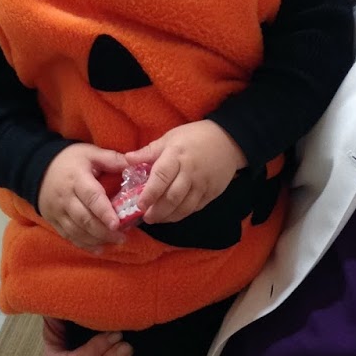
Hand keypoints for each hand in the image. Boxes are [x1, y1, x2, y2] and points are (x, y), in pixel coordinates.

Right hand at [37, 145, 127, 251]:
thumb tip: (135, 164)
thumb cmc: (70, 160)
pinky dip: (84, 245)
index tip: (117, 224)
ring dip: (96, 239)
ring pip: (77, 231)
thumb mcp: (90, 153)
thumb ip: (112, 159)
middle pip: (85, 219)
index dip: (104, 212)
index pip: (91, 197)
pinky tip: (99, 249)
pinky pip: (69, 236)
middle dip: (104, 231)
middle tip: (122, 237)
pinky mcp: (54, 220)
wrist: (37, 168)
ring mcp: (58, 211)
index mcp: (77, 179)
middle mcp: (66, 198)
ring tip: (115, 242)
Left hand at [124, 121, 246, 224]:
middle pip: (172, 197)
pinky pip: (196, 207)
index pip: (161, 177)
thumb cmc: (195, 137)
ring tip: (157, 219)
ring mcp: (203, 184)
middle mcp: (190, 172)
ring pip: (184, 207)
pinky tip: (172, 215)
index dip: (149, 193)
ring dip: (169, 216)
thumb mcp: (170, 138)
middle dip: (157, 211)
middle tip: (146, 217)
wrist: (228, 140)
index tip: (139, 204)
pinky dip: (182, 214)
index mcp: (177, 155)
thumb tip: (126, 160)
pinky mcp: (212, 192)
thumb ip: (149, 152)